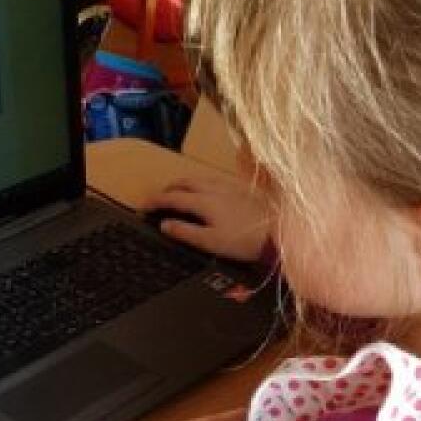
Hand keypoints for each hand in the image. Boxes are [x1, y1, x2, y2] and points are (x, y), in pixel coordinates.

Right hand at [143, 165, 271, 263]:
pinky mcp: (240, 188)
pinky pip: (212, 179)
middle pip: (183, 183)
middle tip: (157, 200)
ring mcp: (228, 186)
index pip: (171, 198)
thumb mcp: (211, 242)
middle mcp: (214, 188)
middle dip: (166, 189)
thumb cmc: (244, 241)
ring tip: (176, 192)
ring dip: (182, 184)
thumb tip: (164, 225)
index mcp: (203, 201)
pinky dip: (199, 183)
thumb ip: (186, 232)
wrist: (277, 233)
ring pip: (198, 178)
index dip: (154, 201)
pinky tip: (204, 191)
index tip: (142, 206)